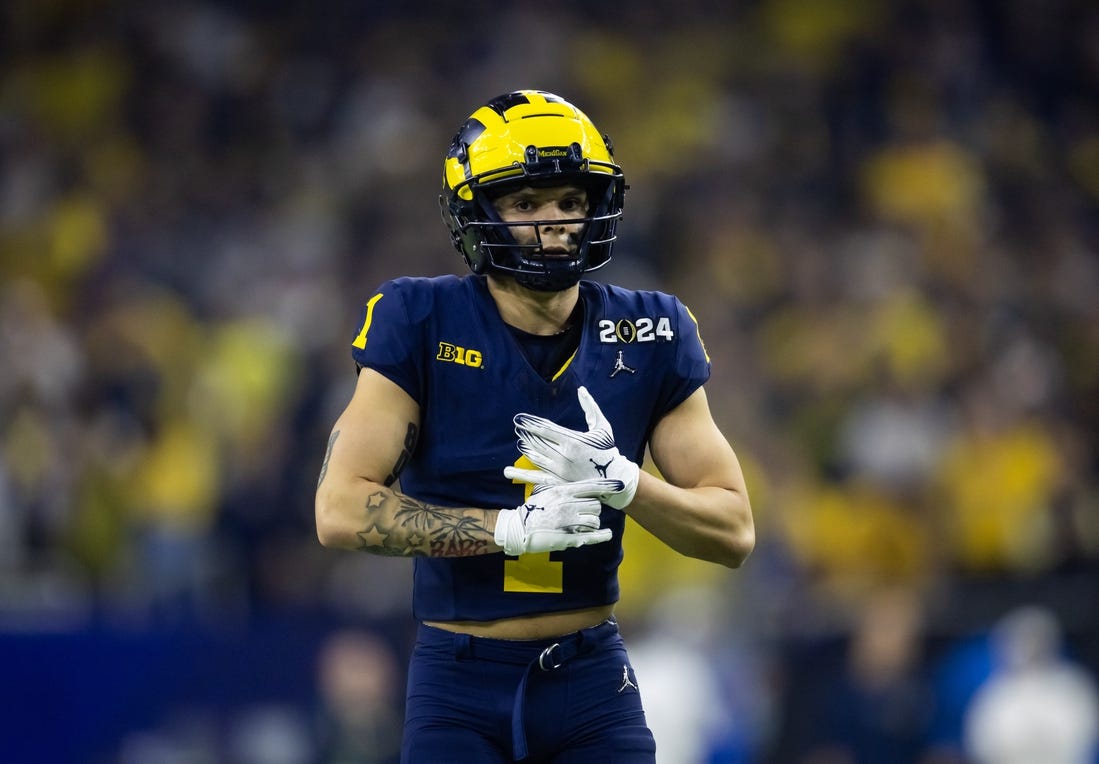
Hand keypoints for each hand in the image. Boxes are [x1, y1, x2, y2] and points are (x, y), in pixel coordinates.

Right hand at [494, 479, 616, 555]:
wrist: (519, 528)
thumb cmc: (534, 508)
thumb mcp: (548, 491)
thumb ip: (566, 489)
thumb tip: (584, 487)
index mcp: (563, 491)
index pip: (591, 487)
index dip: (607, 486)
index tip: (620, 485)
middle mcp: (567, 505)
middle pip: (596, 505)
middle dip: (594, 509)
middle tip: (584, 512)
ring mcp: (568, 523)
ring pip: (595, 520)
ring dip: (592, 522)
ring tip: (582, 523)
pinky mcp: (568, 538)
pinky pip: (591, 535)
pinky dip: (602, 535)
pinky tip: (607, 534)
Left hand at [506, 386, 639, 509]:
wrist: (615, 477)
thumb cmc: (609, 449)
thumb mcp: (602, 426)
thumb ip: (590, 407)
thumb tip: (581, 389)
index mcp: (573, 441)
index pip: (546, 430)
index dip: (531, 424)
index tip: (520, 419)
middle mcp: (564, 456)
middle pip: (538, 442)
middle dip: (527, 434)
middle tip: (517, 427)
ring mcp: (560, 471)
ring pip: (536, 457)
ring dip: (527, 447)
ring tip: (520, 439)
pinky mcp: (559, 482)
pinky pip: (536, 476)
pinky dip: (522, 473)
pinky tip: (510, 469)